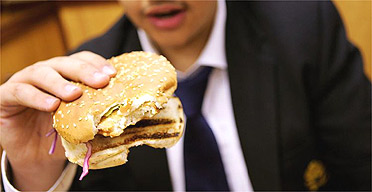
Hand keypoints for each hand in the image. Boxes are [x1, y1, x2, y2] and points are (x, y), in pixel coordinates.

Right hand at [0, 51, 115, 189]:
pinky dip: (37, 97)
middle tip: (101, 81)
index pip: (82, 60)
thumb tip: (124, 116)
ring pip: (42, 73)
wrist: (36, 157)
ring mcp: (25, 82)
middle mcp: (47, 73)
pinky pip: (21, 92)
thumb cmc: (62, 135)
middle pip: (65, 63)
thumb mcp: (82, 123)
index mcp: (66, 75)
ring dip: (60, 83)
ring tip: (75, 94)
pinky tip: (51, 105)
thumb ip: (96, 115)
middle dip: (84, 71)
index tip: (113, 74)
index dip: (97, 64)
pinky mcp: (6, 96)